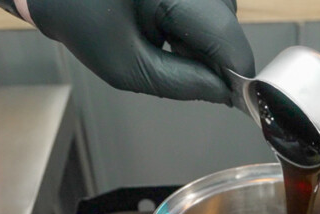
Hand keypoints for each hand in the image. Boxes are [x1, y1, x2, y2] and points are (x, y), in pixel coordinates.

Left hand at [25, 0, 254, 103]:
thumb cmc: (83, 19)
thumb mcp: (128, 68)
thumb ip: (183, 84)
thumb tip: (225, 93)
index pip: (227, 38)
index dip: (236, 73)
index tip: (237, 98)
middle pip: (229, 24)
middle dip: (215, 55)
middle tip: (177, 65)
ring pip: (223, 13)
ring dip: (204, 39)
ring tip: (163, 41)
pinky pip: (210, 5)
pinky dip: (195, 24)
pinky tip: (166, 27)